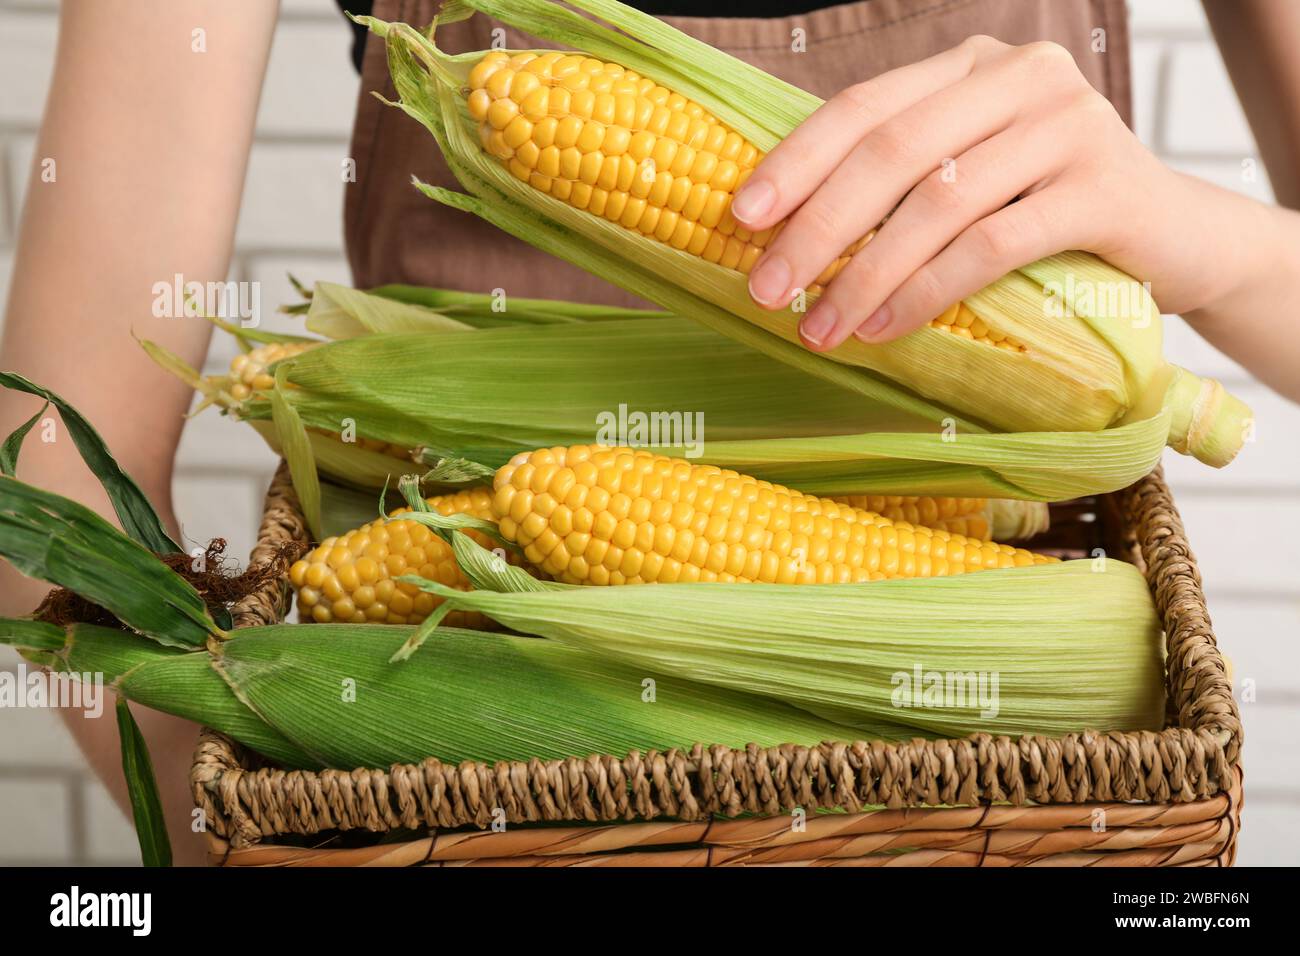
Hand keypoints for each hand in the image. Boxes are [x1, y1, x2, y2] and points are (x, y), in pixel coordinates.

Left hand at [733, 35, 1260, 351]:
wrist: (1176, 240)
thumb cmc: (1047, 215)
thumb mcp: (970, 180)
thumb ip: (901, 181)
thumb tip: (781, 235)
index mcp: (970, 67)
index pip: (863, 107)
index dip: (795, 161)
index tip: (741, 218)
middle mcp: (1019, 78)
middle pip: (890, 152)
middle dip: (816, 229)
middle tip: (766, 291)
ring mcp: (1068, 124)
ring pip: (937, 202)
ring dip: (866, 274)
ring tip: (821, 329)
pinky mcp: (1104, 186)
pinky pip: (992, 244)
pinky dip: (929, 291)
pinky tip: (887, 330)